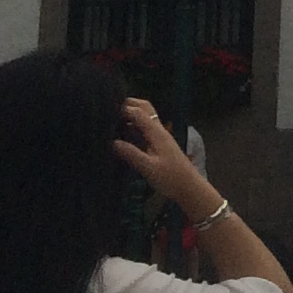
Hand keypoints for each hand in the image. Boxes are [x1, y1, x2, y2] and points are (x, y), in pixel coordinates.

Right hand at [113, 99, 214, 215]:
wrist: (189, 188)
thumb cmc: (170, 178)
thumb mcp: (148, 168)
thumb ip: (131, 154)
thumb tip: (112, 141)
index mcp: (157, 133)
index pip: (139, 112)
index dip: (122, 108)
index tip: (104, 109)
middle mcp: (159, 131)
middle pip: (145, 109)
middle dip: (128, 105)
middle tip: (108, 109)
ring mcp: (160, 137)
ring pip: (145, 118)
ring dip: (131, 115)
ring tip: (111, 120)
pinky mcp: (159, 145)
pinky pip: (145, 130)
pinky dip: (133, 127)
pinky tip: (121, 135)